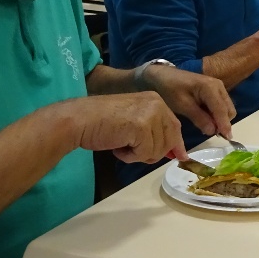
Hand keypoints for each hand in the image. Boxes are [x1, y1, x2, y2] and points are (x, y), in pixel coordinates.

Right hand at [68, 92, 187, 163]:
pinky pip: (145, 154)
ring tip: (121, 145)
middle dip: (153, 152)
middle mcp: (157, 104)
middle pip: (169, 140)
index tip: (180, 156)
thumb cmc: (100, 122)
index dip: (176, 144)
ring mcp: (150, 115)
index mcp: (155, 100)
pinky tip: (118, 148)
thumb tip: (175, 153)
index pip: (174, 126)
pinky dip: (130, 157)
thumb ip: (154, 132)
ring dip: (138, 155)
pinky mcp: (142, 127)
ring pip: (158, 150)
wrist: (78, 119)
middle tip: (131, 150)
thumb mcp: (134, 121)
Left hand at [141, 65, 235, 139]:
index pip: (221, 110)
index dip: (225, 125)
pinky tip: (207, 119)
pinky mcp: (216, 90)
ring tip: (208, 127)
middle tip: (212, 134)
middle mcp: (219, 86)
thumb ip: (199, 118)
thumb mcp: (182, 105)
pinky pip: (222, 106)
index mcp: (210, 87)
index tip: (227, 138)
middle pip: (228, 109)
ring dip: (221, 119)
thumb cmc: (170, 89)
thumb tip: (213, 131)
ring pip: (227, 108)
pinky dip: (217, 114)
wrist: (163, 76)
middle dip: (224, 123)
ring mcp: (219, 87)